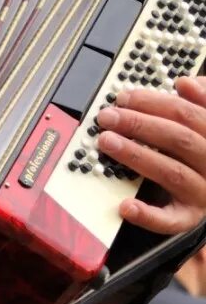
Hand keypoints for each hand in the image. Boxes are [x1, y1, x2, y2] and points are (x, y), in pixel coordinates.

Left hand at [95, 76, 205, 234]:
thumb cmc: (201, 151)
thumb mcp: (205, 122)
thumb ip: (200, 102)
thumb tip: (185, 83)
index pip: (189, 114)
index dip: (154, 102)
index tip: (124, 97)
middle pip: (179, 140)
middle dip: (139, 124)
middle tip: (108, 117)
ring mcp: (203, 192)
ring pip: (171, 172)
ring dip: (137, 155)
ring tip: (107, 141)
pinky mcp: (189, 216)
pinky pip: (169, 220)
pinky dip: (147, 214)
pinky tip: (126, 205)